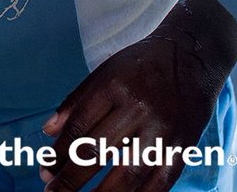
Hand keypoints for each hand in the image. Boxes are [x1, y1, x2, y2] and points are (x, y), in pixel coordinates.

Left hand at [40, 32, 229, 190]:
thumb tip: (48, 131)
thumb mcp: (103, 72)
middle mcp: (138, 109)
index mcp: (113, 87)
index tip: (45, 168)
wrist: (191, 57)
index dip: (59, 151)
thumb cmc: (139, 66)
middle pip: (99, 151)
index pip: (79, 126)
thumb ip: (75, 102)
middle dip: (72, 177)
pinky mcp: (184, 146)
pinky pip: (161, 182)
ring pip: (129, 173)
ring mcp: (163, 130)